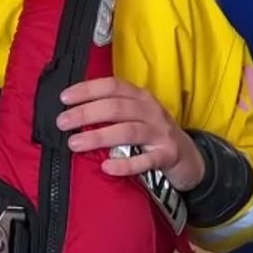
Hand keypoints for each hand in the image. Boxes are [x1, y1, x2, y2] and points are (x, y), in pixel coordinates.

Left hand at [56, 77, 205, 191]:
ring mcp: (161, 133)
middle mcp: (151, 111)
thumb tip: (73, 111)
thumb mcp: (137, 115)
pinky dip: (125, 164)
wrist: (189, 157)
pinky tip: (107, 166)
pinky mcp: (167, 156)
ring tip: (75, 143)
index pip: (112, 86)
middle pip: (116, 107)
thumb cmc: (153, 134)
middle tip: (63, 122)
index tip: (64, 98)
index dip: (88, 90)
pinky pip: (145, 160)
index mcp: (141, 97)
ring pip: (128, 131)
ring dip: (99, 136)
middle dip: (86, 113)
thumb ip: (112, 110)